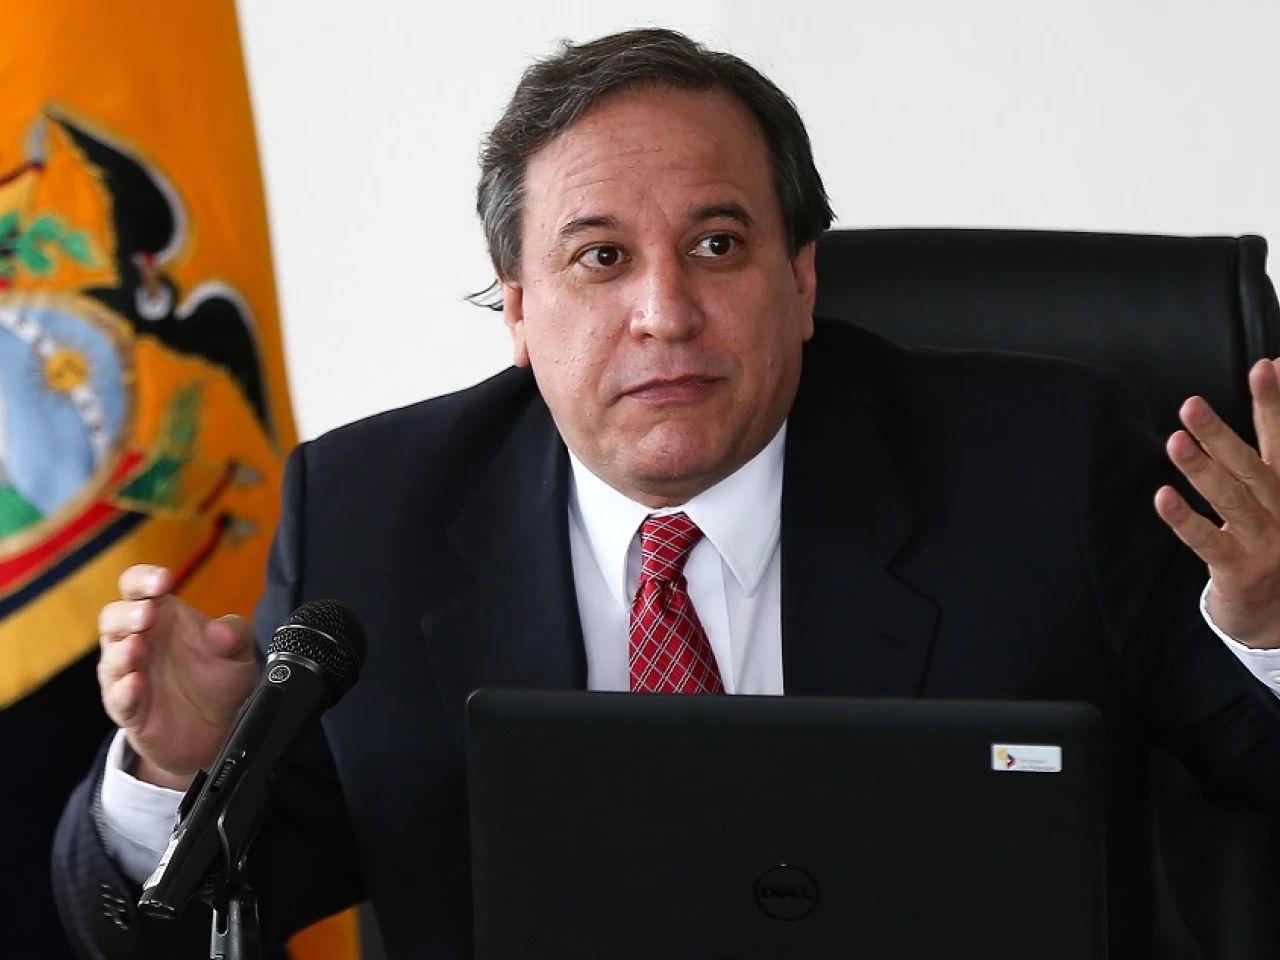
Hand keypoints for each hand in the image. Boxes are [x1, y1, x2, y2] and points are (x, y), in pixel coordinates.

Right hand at [97, 564, 257, 788]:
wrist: (217, 730)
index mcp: (162, 615)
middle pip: (113, 617)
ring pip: (111, 658)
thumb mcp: (238, 652)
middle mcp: (138, 640)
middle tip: (148, 615)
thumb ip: (234, 634)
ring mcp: (128, 675)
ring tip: (139, 647)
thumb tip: (221, 631)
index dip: (144, 579)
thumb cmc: (219, 678)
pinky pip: (118, 697)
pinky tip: (136, 684)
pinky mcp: (128, 708)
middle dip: (127, 614)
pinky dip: (124, 690)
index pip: (137, 586)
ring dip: (123, 651)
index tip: (164, 580)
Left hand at [1155, 359, 1279, 648]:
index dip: (1274, 404)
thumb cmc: (1274, 537)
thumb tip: (1276, 364)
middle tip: (1192, 405)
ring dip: (1202, 471)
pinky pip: (1208, 544)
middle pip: (1255, 467)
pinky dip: (1185, 520)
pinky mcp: (1242, 572)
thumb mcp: (1277, 487)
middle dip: (1223, 434)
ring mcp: (1267, 543)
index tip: (1266, 366)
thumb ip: (1273, 437)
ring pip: (1232, 502)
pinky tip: (1162, 498)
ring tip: (1175, 441)